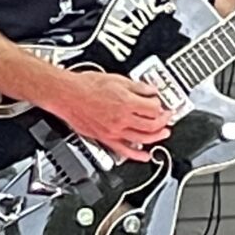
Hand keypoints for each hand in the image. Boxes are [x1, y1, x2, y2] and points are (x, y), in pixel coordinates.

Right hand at [53, 70, 171, 162]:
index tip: (161, 103)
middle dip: (163, 121)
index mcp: (126, 102)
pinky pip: (124, 151)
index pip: (153, 108)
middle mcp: (122, 119)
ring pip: (142, 139)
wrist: (67, 94)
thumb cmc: (85, 85)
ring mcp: (114, 131)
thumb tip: (150, 90)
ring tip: (163, 134)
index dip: (160, 105)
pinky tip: (145, 155)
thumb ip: (136, 86)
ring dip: (156, 137)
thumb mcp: (116, 79)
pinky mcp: (105, 138)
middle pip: (151, 125)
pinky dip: (137, 155)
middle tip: (167, 117)